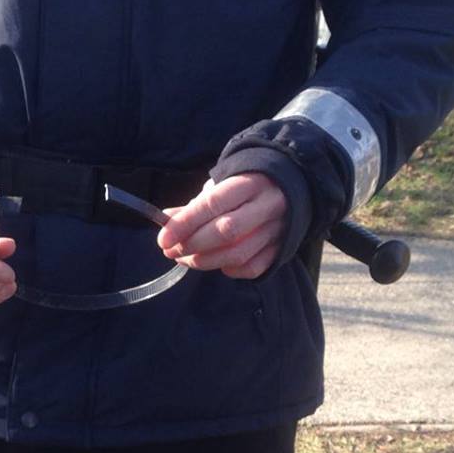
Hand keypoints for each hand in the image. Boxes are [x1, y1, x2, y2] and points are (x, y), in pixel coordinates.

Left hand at [156, 173, 287, 278]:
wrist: (289, 187)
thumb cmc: (246, 185)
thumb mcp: (221, 186)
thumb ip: (196, 205)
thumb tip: (167, 220)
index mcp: (250, 182)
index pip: (213, 204)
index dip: (185, 223)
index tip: (163, 239)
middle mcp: (267, 205)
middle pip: (226, 231)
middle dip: (192, 245)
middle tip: (171, 251)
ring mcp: (278, 230)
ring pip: (238, 254)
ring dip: (205, 261)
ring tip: (184, 259)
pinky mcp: (282, 249)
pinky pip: (252, 268)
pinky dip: (229, 270)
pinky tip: (216, 263)